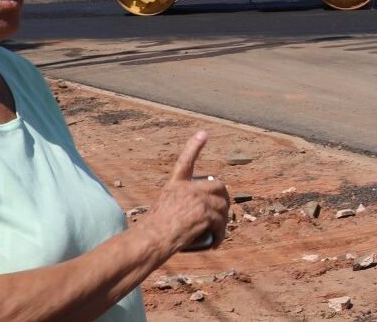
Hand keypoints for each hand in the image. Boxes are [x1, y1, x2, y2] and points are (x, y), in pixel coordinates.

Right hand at [143, 131, 229, 253]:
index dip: (194, 146)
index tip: (203, 133)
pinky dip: (220, 236)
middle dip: (223, 198)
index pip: (186, 161)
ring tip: (216, 233)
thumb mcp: (162, 210)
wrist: (154, 238)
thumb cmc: (153, 231)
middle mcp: (188, 189)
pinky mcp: (206, 214)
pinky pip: (221, 224)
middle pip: (217, 186)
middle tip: (221, 212)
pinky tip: (215, 243)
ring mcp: (198, 200)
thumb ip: (177, 207)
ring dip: (222, 221)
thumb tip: (190, 218)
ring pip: (222, 207)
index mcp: (175, 185)